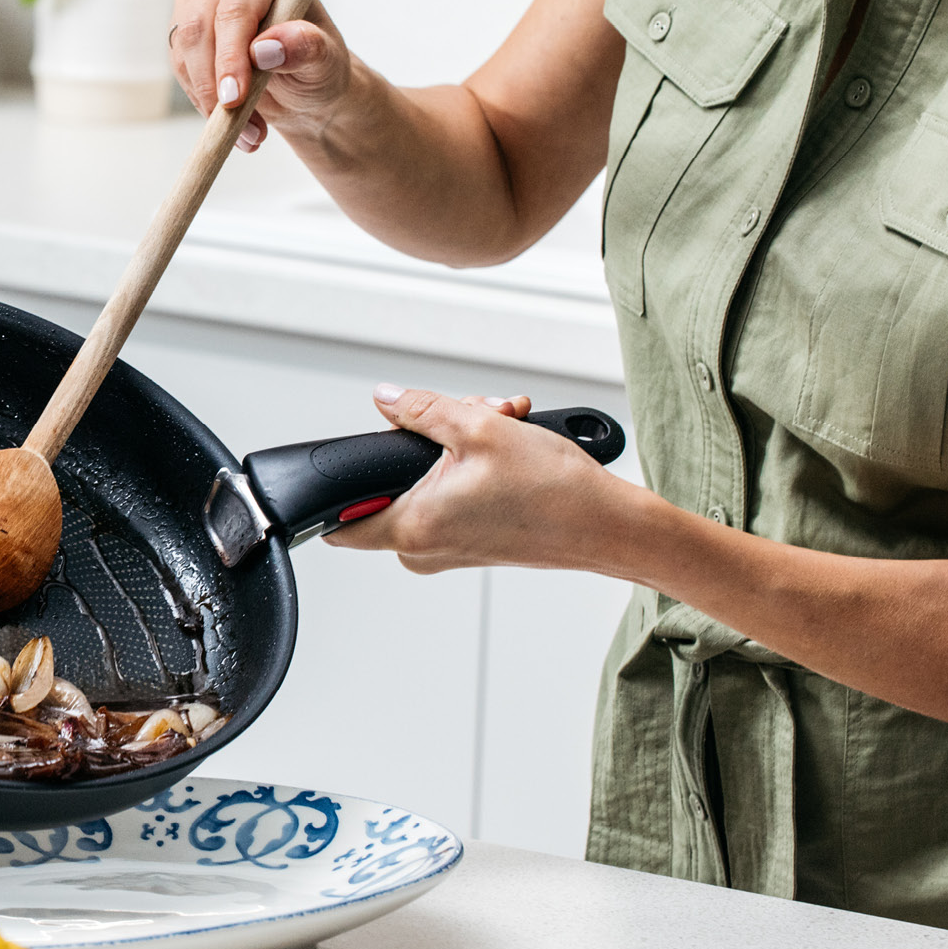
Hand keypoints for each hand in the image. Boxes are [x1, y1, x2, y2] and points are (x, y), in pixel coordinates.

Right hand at [169, 0, 355, 152]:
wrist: (303, 85)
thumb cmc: (318, 63)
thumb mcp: (326, 61)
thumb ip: (306, 48)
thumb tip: (266, 48)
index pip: (234, 9)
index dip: (230, 55)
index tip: (235, 98)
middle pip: (198, 25)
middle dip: (213, 81)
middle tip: (234, 121)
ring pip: (183, 49)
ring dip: (207, 97)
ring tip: (245, 129)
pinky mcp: (183, 29)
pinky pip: (179, 67)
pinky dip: (200, 100)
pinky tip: (229, 120)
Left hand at [325, 384, 637, 574]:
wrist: (609, 527)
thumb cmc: (556, 491)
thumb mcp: (480, 428)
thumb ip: (421, 411)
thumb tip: (385, 399)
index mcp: (413, 527)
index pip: (338, 522)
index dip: (339, 486)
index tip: (350, 462)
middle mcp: (423, 549)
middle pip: (390, 486)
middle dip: (424, 441)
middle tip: (465, 418)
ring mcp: (446, 550)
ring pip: (425, 486)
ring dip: (457, 447)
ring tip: (501, 427)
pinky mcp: (469, 544)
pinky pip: (449, 499)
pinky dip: (470, 469)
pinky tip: (506, 447)